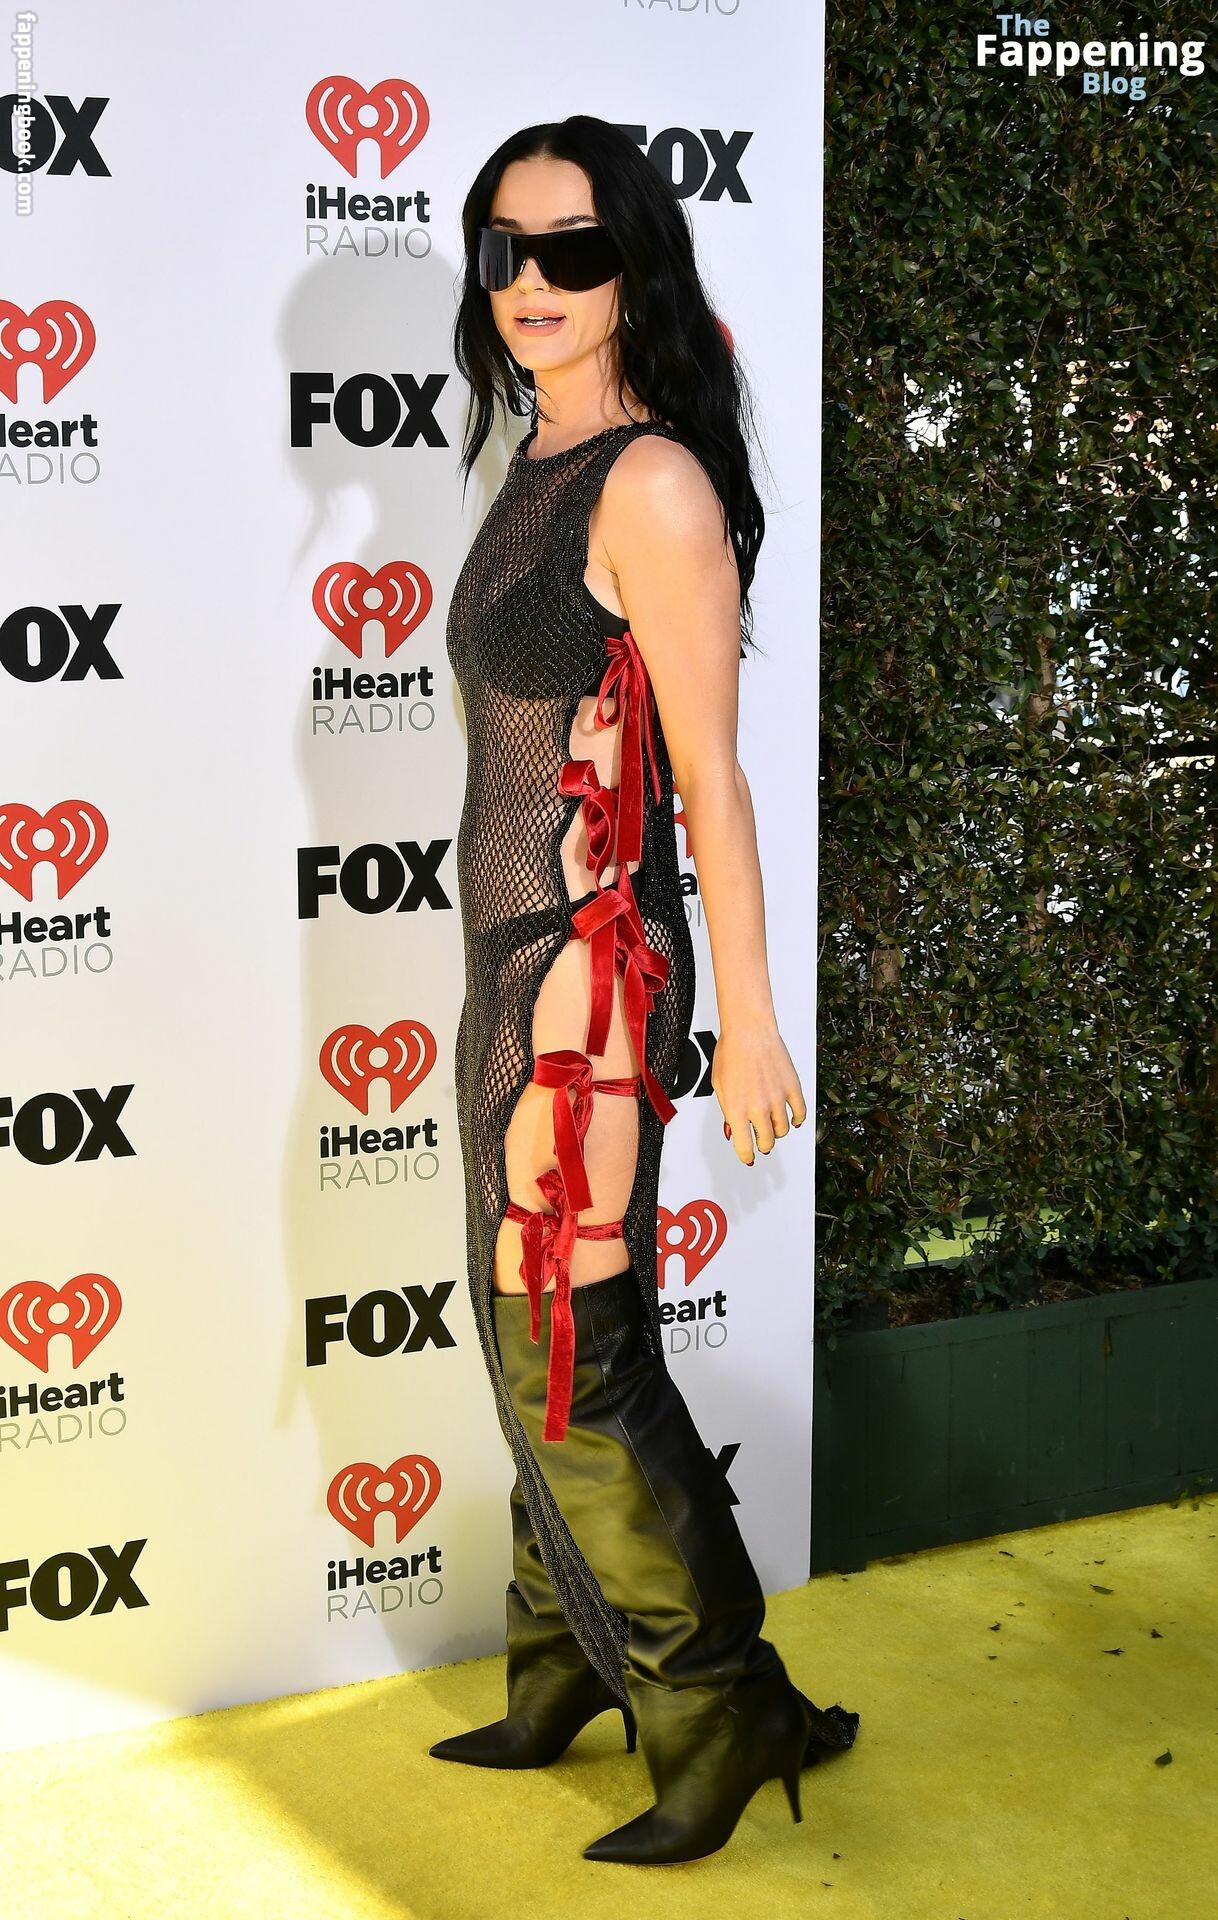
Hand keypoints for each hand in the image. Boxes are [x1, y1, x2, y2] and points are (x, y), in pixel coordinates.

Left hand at [711, 1017, 806, 1166]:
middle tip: (761, 1142)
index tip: (748, 1156)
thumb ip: (727, 1111)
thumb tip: (733, 1129)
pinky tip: (793, 1120)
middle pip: (767, 1141)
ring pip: (783, 1130)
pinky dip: (797, 1120)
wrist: (749, 1031)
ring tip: (773, 1126)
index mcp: (736, 1110)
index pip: (744, 1146)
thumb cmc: (731, 1053)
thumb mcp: (719, 1086)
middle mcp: (758, 1108)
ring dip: (777, 1132)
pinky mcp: (793, 1089)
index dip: (746, 1155)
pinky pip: (800, 1114)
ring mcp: (778, 1099)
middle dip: (763, 1145)